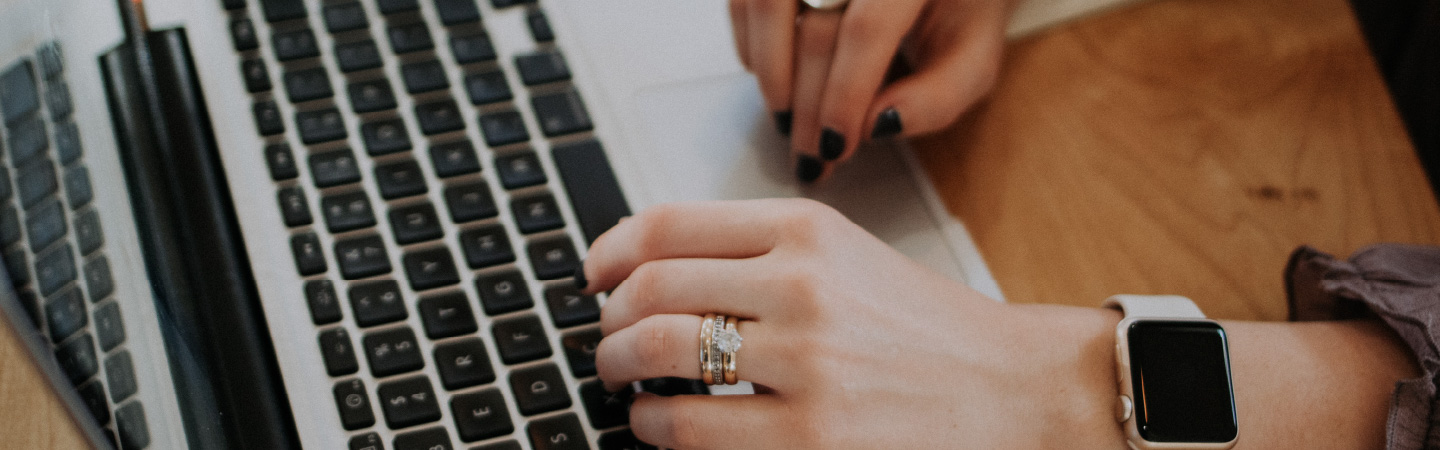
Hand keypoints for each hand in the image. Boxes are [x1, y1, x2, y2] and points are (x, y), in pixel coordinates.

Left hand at [580, 199, 1125, 448]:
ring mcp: (805, 364)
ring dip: (620, 371)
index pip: (668, 223)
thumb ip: (757, 250)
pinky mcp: (808, 441)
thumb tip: (648, 269)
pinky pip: (689, 432)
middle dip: (609, 320)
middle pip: (650, 288)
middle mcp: (802, 285)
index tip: (595, 274)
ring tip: (625, 383)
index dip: (610, 250)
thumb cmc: (928, 330)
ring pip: (658, 357)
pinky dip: (655, 429)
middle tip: (608, 339)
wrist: (1015, 390)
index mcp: (807, 229)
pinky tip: (663, 428)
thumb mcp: (847, 257)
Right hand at [729, 0, 1016, 181]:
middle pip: (814, 29)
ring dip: (770, 77)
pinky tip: (775, 80)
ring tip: (787, 122)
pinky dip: (752, 46)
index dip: (844, 95)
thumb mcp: (970, 54)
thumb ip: (939, 95)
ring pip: (767, 6)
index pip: (867, 30)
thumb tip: (880, 126)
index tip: (836, 146)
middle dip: (806, 106)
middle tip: (811, 157)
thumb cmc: (956, 7)